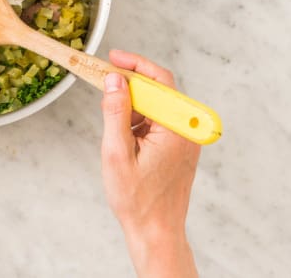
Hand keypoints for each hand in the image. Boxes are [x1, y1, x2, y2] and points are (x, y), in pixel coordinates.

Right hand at [100, 50, 199, 277]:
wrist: (155, 232)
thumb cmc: (137, 200)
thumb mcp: (117, 152)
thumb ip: (116, 112)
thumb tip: (114, 80)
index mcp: (177, 128)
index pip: (160, 81)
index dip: (135, 65)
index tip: (112, 58)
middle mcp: (187, 130)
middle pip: (159, 91)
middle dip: (129, 86)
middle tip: (103, 84)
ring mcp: (185, 139)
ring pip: (156, 106)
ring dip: (132, 108)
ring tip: (114, 133)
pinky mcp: (179, 147)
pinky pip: (158, 122)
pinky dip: (138, 123)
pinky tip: (123, 140)